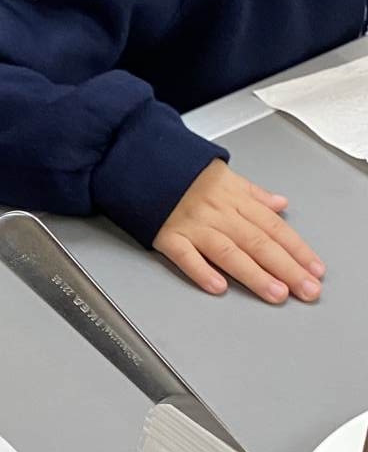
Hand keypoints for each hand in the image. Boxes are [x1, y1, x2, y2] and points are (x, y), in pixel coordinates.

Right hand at [153, 162, 324, 304]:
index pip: (273, 226)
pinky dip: (201, 271)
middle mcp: (217, 212)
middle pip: (258, 242)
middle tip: (306, 289)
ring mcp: (192, 224)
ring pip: (228, 251)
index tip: (314, 269)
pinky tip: (217, 286)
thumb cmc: (179, 169)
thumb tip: (281, 204)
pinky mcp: (166, 235)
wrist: (137, 158)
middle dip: (286, 268)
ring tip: (276, 293)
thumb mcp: (222, 173)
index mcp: (233, 197)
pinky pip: (185, 255)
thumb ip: (254, 193)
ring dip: (254, 274)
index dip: (297, 249)